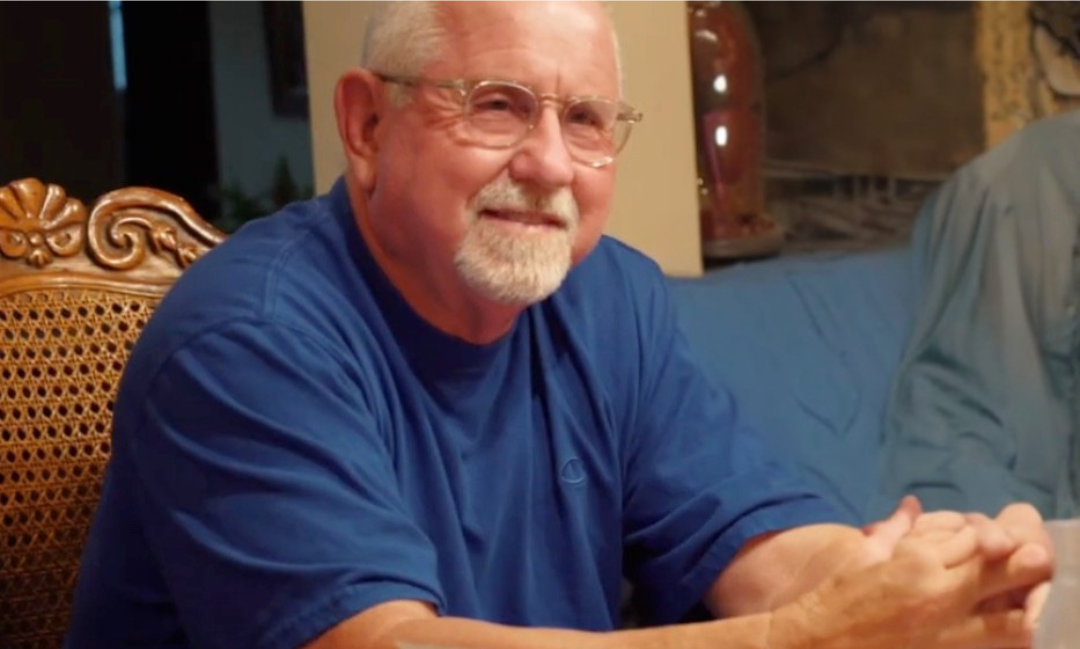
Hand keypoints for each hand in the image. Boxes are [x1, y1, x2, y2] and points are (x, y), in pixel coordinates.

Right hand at [768, 518, 1052, 648]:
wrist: (821, 642)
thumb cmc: (836, 597)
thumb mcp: (864, 554)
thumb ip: (893, 529)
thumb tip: (912, 505)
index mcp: (915, 560)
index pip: (974, 539)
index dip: (985, 538)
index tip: (982, 542)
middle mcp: (938, 592)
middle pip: (1000, 571)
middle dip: (1016, 564)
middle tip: (1019, 563)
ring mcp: (947, 629)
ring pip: (1010, 617)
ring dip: (1017, 605)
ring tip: (1009, 600)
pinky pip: (993, 644)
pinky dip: (1000, 634)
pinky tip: (991, 625)